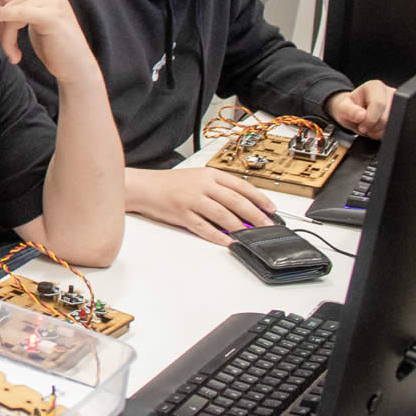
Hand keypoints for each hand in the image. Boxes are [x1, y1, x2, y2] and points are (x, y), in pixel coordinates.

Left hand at [0, 0, 97, 84]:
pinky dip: (7, 33)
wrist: (76, 66)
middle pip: (8, 3)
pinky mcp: (50, 15)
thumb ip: (18, 4)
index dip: (0, 17)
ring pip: (10, 12)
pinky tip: (11, 51)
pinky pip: (16, 16)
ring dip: (6, 38)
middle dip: (2, 28)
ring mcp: (52, 0)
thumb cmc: (53, 45)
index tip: (4, 38)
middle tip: (10, 51)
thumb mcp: (32, 20)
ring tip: (14, 55)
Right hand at [127, 166, 274, 245]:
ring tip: (251, 236)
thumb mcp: (196, 178)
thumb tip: (242, 208)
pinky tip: (228, 241)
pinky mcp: (182, 214)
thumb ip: (218, 190)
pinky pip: (204, 227)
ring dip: (240, 227)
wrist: (143, 187)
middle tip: (267, 226)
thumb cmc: (169, 184)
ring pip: (223, 215)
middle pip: (236, 201)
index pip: (241, 185)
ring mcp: (192, 200)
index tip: (272, 209)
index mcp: (209, 174)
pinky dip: (218, 235)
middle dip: (256, 216)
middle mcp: (202, 185)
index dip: (260, 198)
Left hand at [326, 80, 393, 138]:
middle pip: (387, 117)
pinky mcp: (400, 115)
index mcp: (375, 87)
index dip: (370, 119)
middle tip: (363, 126)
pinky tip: (375, 127)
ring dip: (377, 131)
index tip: (361, 126)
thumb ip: (349, 111)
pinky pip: (394, 130)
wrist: (352, 112)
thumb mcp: (342, 108)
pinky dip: (382, 133)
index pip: (379, 104)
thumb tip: (361, 116)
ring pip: (392, 125)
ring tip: (368, 126)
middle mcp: (389, 93)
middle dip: (373, 127)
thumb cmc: (348, 107)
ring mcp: (397, 104)